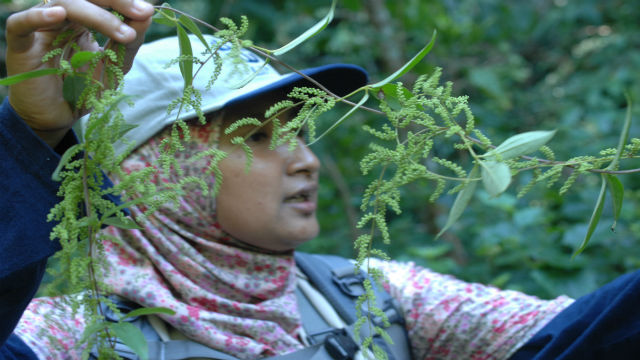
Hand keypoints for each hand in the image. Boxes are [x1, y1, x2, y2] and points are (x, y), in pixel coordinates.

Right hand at [5, 0, 153, 147]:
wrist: (59, 117)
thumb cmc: (85, 89)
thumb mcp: (115, 67)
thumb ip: (129, 43)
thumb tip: (147, 15)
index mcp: (82, 19)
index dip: (124, 1)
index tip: (147, 12)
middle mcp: (60, 17)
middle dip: (115, 1)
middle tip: (140, 12)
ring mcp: (40, 29)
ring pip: (62, 3)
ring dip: (96, 15)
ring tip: (122, 33)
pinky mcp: (21, 45)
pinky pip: (21, 24)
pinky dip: (38, 16)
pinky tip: (59, 14)